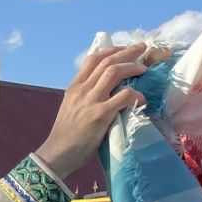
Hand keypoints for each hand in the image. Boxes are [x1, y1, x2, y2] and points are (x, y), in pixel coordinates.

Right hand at [35, 43, 157, 177]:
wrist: (57, 153)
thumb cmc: (66, 134)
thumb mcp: (71, 107)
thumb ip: (85, 96)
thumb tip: (103, 90)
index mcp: (74, 87)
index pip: (93, 59)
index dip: (111, 50)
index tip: (123, 49)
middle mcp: (82, 90)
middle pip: (107, 61)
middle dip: (127, 52)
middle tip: (142, 48)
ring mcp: (91, 101)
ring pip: (114, 72)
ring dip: (132, 67)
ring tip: (144, 69)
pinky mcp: (101, 114)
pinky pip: (123, 96)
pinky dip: (136, 95)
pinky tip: (142, 99)